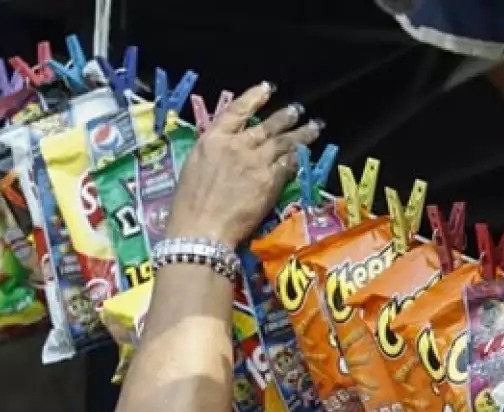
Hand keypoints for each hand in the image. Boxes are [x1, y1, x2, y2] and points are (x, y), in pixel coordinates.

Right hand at [168, 83, 322, 247]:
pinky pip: (288, 165)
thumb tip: (228, 147)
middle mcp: (237, 146)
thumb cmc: (189, 206)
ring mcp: (255, 163)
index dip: (254, 96)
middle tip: (298, 110)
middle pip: (267, 126)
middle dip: (286, 116)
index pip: (237, 110)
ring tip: (314, 127)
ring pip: (283, 143)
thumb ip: (214, 152)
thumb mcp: (193, 168)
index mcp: (212, 139)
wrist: (201, 231)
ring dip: (301, 134)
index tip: (267, 88)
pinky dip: (297, 159)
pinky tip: (305, 156)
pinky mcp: (269, 182)